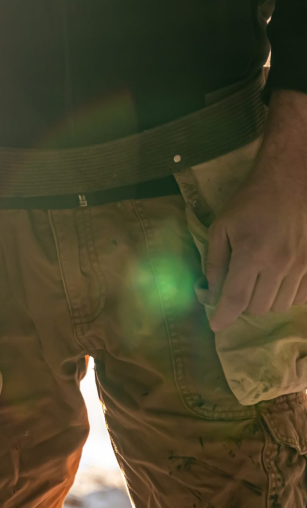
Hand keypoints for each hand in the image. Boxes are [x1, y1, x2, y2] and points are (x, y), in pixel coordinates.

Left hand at [206, 89, 306, 330]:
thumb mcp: (221, 228)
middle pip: (259, 307)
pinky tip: (277, 283)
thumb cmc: (250, 203)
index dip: (224, 317)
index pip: (236, 299)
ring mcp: (302, 266)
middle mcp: (279, 264)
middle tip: (235, 292)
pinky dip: (287, 298)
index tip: (216, 326)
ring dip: (264, 302)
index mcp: (251, 254)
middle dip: (242, 306)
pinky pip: (302, 297)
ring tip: (256, 285)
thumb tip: (210, 292)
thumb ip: (214, 262)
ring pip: (281, 305)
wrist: (291, 182)